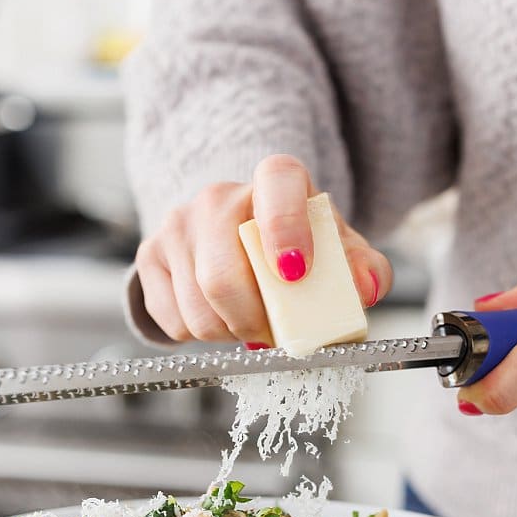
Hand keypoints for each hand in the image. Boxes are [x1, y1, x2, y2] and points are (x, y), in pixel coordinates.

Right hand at [134, 154, 391, 344]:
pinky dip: (200, 336)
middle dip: (253, 322)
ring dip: (229, 334)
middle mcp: (218, 195)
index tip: (296, 273)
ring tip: (249, 323)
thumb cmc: (298, 244)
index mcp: (275, 180)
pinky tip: (220, 317)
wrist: (239, 235)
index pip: (278, 186)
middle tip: (273, 334)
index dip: (285, 229)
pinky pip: (173, 320)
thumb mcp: (337, 251)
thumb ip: (362, 267)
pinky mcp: (150, 254)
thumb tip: (367, 287)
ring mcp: (177, 224)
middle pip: (222, 277)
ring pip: (197, 309)